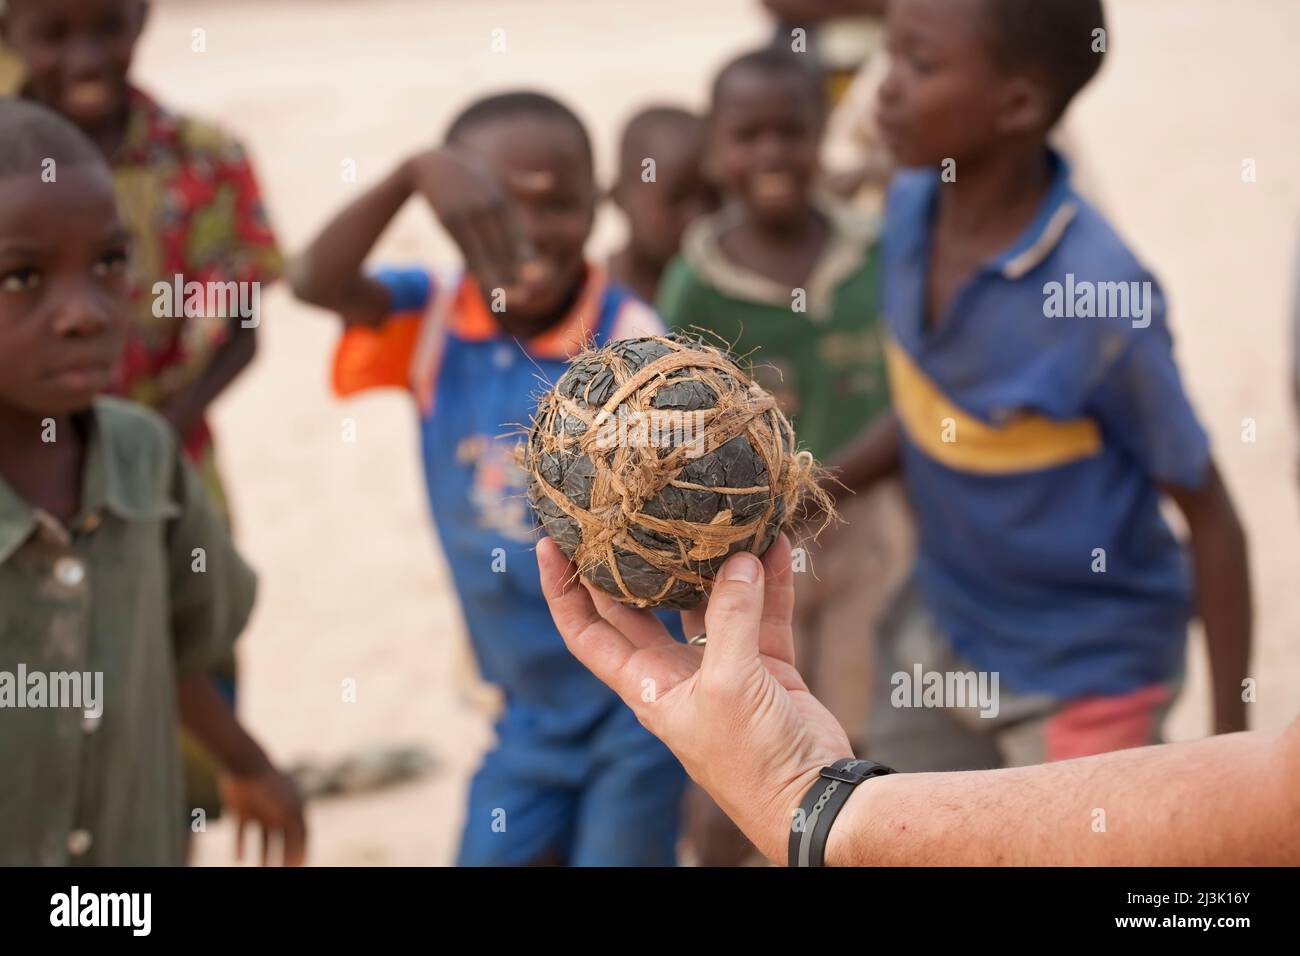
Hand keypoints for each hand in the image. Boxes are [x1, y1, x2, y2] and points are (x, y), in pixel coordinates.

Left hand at [219, 767, 306, 865]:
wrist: (245, 766)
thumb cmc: (272, 788)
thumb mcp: (291, 810)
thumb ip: (299, 832)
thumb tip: (302, 854)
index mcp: (294, 807)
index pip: (301, 835)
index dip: (301, 852)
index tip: (298, 867)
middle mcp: (278, 810)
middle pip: (283, 839)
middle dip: (283, 856)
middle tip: (281, 871)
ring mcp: (260, 810)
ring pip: (264, 838)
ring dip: (264, 854)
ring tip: (261, 867)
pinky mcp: (241, 811)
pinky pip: (241, 833)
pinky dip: (240, 845)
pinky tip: (239, 857)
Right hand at [402, 146, 529, 294]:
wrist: (432, 162)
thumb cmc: (470, 173)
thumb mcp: (499, 175)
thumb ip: (525, 184)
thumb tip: (550, 182)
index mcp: (502, 200)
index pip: (517, 235)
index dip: (527, 257)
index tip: (538, 277)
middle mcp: (488, 207)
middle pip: (504, 247)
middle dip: (514, 273)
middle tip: (525, 296)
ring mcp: (469, 214)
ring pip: (485, 251)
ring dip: (495, 276)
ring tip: (506, 297)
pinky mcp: (450, 220)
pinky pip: (466, 248)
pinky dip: (476, 266)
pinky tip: (484, 283)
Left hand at [537, 533, 853, 863]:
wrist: (812, 798)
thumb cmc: (751, 759)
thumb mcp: (730, 685)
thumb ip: (731, 618)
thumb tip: (737, 561)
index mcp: (647, 685)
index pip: (588, 632)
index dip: (564, 591)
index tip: (550, 545)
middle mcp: (677, 673)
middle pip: (643, 605)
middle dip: (634, 561)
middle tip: (626, 512)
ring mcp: (723, 668)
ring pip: (709, 602)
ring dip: (714, 564)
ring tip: (713, 517)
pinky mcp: (766, 667)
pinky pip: (763, 613)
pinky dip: (770, 582)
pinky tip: (776, 545)